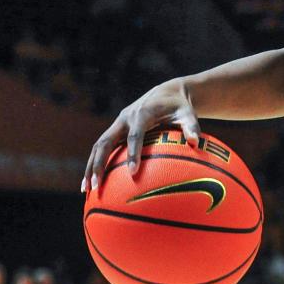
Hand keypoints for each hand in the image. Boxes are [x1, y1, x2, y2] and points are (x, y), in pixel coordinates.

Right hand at [81, 80, 201, 192]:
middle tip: (97, 186)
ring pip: (99, 146)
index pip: (135, 135)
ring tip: (87, 190)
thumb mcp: (188, 113)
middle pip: (106, 142)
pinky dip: (95, 164)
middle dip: (99, 164)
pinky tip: (94, 183)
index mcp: (142, 113)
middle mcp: (125, 118)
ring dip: (91, 167)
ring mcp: (118, 124)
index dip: (133, 153)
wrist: (166, 93)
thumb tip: (196, 142)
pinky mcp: (116, 130)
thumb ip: (191, 126)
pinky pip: (102, 148)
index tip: (132, 172)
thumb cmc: (179, 107)